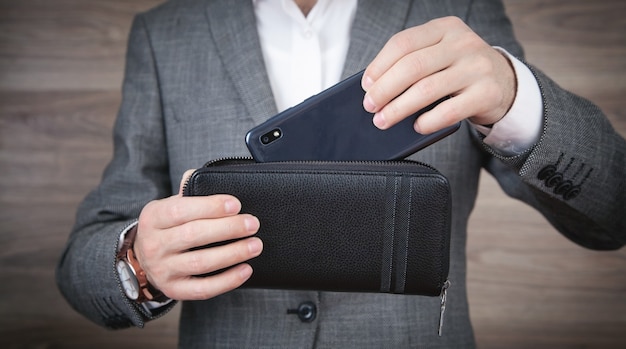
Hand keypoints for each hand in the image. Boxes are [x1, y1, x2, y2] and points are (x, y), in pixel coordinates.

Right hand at [132, 170, 262, 300]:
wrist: (143, 259)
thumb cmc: (167, 226)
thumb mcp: (169, 206)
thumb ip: (188, 192)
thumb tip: (203, 175)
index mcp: (153, 217)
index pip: (181, 210)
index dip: (210, 207)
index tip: (236, 204)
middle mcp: (154, 244)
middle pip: (193, 235)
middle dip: (227, 229)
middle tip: (252, 224)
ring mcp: (163, 270)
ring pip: (200, 263)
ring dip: (232, 254)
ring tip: (255, 245)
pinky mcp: (174, 289)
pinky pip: (203, 289)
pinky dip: (227, 281)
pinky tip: (245, 270)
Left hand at [362, 16, 515, 133]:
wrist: (506, 83)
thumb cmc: (460, 71)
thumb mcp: (441, 55)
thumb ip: (415, 62)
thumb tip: (374, 88)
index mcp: (445, 28)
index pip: (403, 43)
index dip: (379, 65)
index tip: (366, 85)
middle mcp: (462, 43)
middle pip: (412, 67)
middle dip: (384, 89)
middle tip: (370, 106)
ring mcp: (477, 67)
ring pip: (426, 90)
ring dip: (398, 109)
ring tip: (383, 121)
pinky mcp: (487, 93)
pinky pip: (449, 111)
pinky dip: (427, 121)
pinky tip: (416, 127)